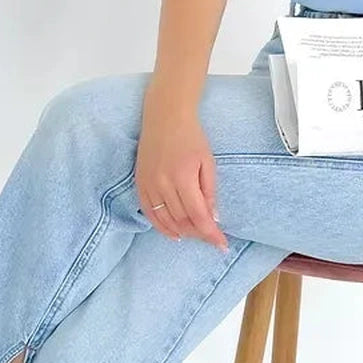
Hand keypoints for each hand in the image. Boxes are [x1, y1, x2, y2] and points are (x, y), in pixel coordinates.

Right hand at [136, 90, 228, 252]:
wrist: (165, 117)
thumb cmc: (191, 137)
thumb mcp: (208, 163)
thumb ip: (209, 192)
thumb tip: (213, 218)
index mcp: (183, 177)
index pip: (199, 216)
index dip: (211, 234)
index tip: (222, 244)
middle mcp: (163, 184)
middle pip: (182, 220)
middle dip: (199, 233)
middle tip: (211, 237)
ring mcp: (149, 184)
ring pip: (166, 220)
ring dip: (182, 232)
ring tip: (196, 236)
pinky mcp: (140, 184)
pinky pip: (149, 212)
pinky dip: (161, 226)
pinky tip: (174, 234)